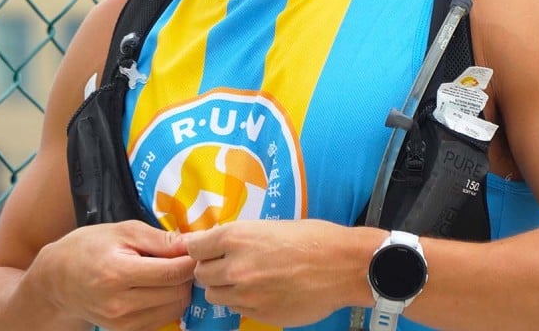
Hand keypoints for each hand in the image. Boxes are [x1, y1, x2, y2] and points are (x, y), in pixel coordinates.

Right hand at [28, 220, 193, 330]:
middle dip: (188, 274)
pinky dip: (169, 303)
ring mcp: (122, 322)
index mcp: (118, 273)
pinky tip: (159, 287)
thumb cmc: (89, 247)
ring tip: (170, 272)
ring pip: (174, 309)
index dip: (191, 260)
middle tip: (183, 258)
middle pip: (177, 292)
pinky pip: (162, 319)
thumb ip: (160, 239)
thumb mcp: (122, 231)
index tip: (197, 249)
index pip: (172, 272)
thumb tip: (193, 242)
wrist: (57, 279)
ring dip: (180, 290)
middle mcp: (120, 303)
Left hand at [185, 219, 382, 326]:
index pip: (194, 248)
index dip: (201, 249)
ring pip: (214, 295)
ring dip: (224, 288)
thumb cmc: (313, 238)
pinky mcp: (259, 313)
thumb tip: (211, 244)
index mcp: (237, 237)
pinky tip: (261, 292)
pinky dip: (242, 302)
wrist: (344, 266)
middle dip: (211, 270)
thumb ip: (237, 238)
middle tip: (229, 266)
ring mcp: (247, 293)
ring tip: (246, 280)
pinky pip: (236, 309)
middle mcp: (235, 266)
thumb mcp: (270, 226)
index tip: (208, 251)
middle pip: (200, 274)